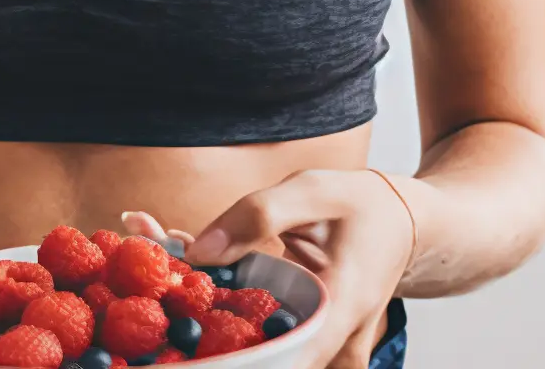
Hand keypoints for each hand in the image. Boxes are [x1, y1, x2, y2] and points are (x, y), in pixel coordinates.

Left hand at [123, 168, 414, 368]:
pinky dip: (210, 292)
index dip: (221, 359)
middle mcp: (327, 346)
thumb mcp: (313, 191)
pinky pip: (249, 324)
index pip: (274, 360)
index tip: (172, 348)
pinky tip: (172, 250)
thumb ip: (257, 216)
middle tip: (142, 281)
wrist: (403, 224)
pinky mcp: (298, 338)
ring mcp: (314, 349)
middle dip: (190, 323)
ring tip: (147, 244)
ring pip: (245, 340)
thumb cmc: (363, 205)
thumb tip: (198, 252)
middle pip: (251, 355)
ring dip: (193, 301)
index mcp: (338, 312)